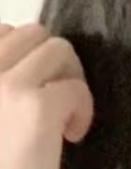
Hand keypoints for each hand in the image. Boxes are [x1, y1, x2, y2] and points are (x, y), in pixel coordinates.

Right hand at [0, 22, 94, 168]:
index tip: (31, 90)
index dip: (24, 56)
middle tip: (54, 103)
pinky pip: (76, 86)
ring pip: (59, 49)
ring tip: (62, 117)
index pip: (1, 31)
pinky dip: (83, 109)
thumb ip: (2, 86)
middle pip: (33, 33)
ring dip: (70, 79)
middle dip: (53, 64)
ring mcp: (2, 86)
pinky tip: (71, 138)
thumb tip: (24, 42)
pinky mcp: (36, 106)